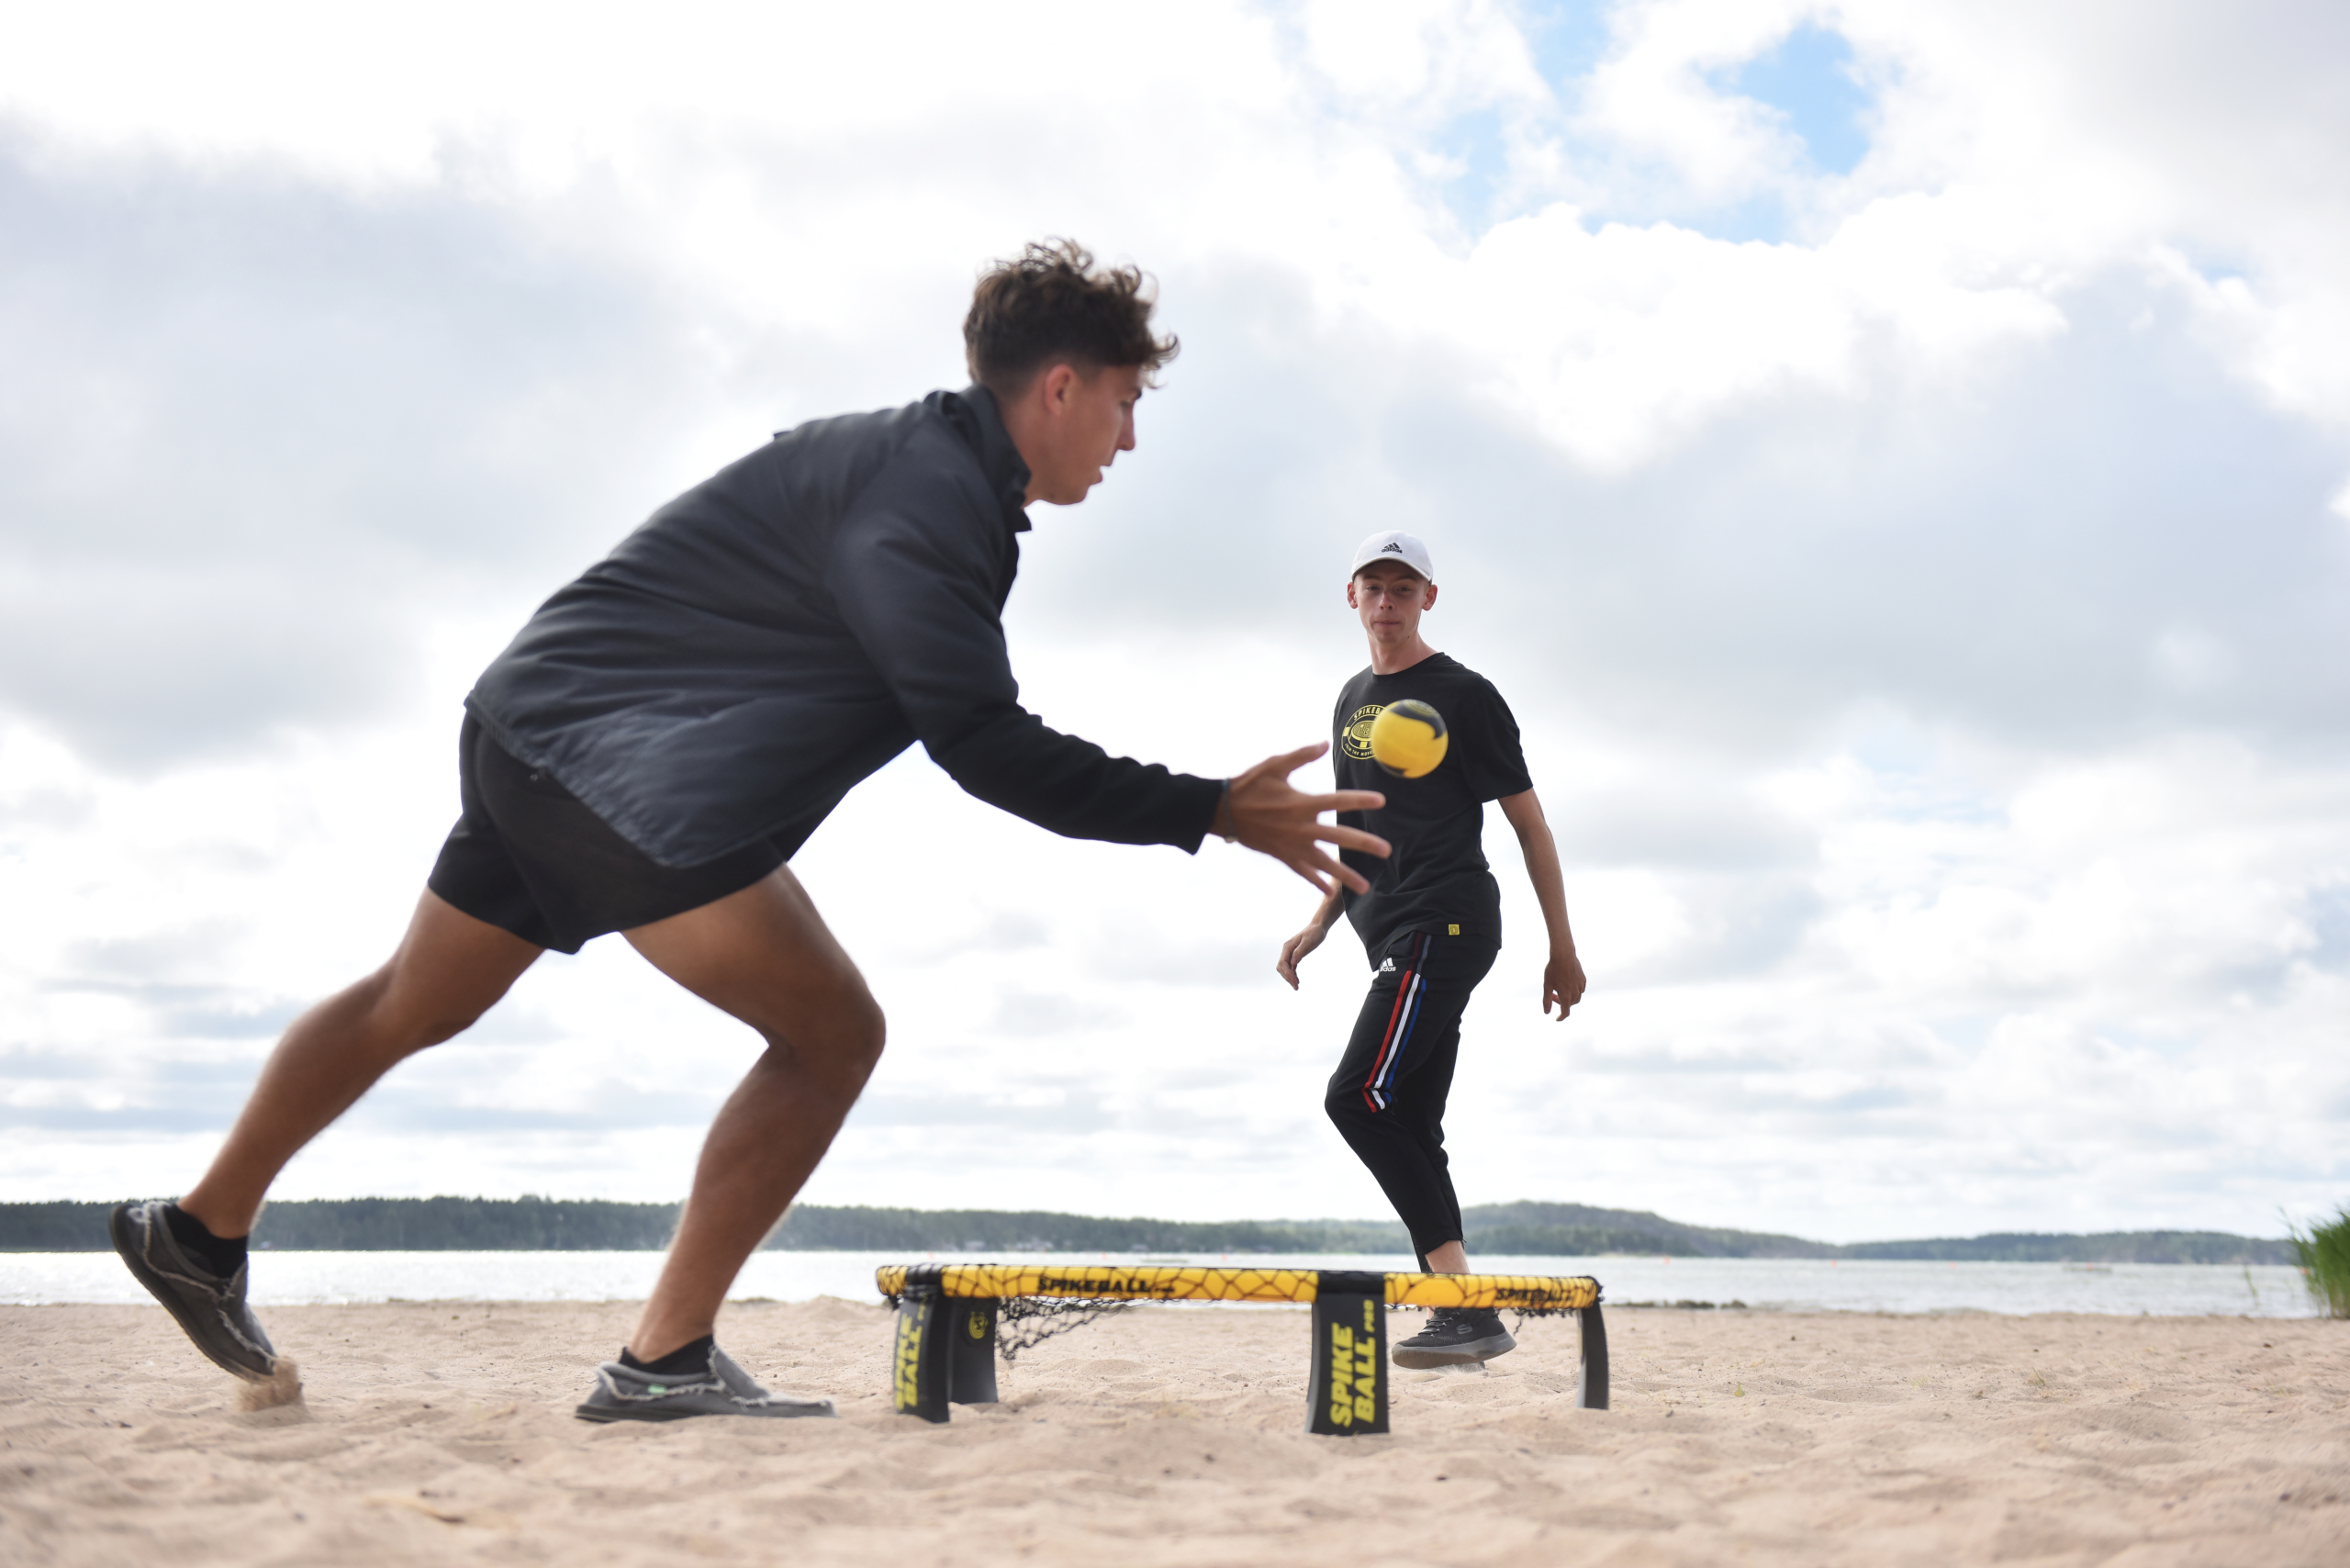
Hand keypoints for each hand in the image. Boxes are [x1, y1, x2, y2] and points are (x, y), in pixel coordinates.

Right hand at [1227, 742, 1389, 895]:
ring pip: (1325, 863)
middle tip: (1386, 851)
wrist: (1223, 812)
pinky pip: (1303, 872)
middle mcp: (1301, 828)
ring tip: (1365, 887)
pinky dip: (1316, 882)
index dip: (1360, 800)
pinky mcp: (1282, 855)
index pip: (1338, 802)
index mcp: (1302, 804)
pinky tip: (1330, 892)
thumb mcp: (1274, 765)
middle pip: (1340, 837)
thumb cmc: (1249, 785)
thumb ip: (1302, 756)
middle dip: (1365, 844)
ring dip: (1346, 875)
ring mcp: (1292, 845)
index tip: (1381, 801)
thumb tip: (1325, 744)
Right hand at [1276, 922, 1328, 988]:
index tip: (1295, 981)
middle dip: (1287, 977)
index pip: (1283, 963)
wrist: (1318, 927)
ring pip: (1285, 968)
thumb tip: (1292, 963)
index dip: (1287, 973)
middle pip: (1281, 967)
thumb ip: (1299, 952)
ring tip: (1296, 986)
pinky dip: (1292, 974)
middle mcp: (1287, 950)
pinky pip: (1290, 966)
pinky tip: (1296, 979)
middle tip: (1296, 987)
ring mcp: (1290, 953)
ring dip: (1289, 977)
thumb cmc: (1314, 933)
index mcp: (1288, 946)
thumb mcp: (1308, 942)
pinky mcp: (1295, 955)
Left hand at [1544, 947, 1586, 1018]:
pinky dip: (1574, 991)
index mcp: (1566, 995)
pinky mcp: (1583, 980)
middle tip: (1553, 995)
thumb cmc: (1553, 969)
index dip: (1561, 1017)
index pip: (1565, 1012)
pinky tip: (1567, 983)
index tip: (1557, 1019)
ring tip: (1559, 988)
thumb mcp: (1547, 985)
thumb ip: (1547, 1000)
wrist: (1563, 954)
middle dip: (1561, 1003)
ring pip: (1576, 998)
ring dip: (1569, 998)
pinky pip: (1580, 990)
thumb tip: (1546, 1013)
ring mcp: (1581, 986)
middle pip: (1570, 1004)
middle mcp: (1575, 992)